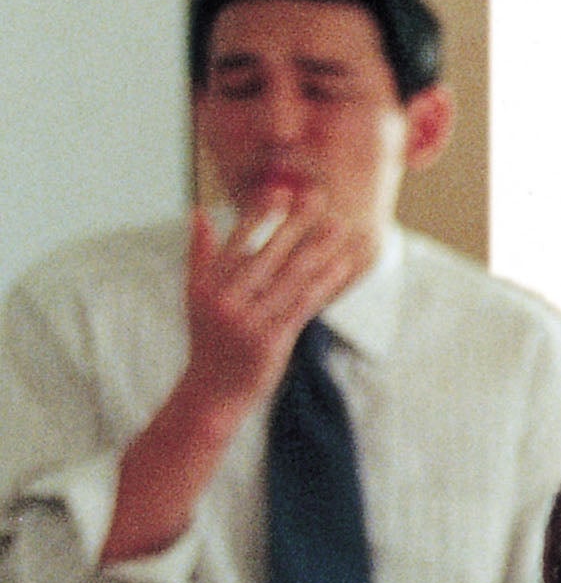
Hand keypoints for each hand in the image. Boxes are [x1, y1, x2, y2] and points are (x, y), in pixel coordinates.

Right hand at [178, 195, 369, 415]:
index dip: (259, 215)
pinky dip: (324, 283)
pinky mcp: (270, 339)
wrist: (211, 391)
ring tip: (340, 227)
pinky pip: (303, 304)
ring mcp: (247, 320)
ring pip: (289, 277)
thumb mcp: (196, 296)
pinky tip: (342, 266)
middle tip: (319, 198)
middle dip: (295, 224)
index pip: (235, 241)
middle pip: (266, 253)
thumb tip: (199, 212)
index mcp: (206, 283)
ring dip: (318, 249)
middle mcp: (224, 298)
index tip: (280, 190)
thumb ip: (201, 254)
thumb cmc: (209, 339)